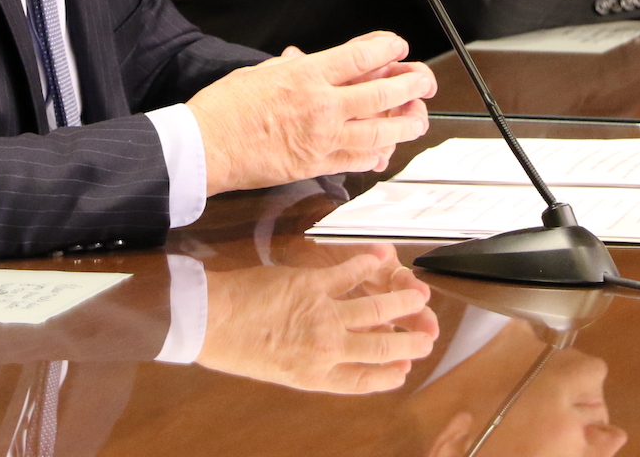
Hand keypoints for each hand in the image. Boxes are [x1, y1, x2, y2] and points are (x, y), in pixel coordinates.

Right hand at [188, 31, 434, 195]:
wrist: (205, 147)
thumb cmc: (224, 109)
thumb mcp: (261, 73)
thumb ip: (295, 68)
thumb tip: (311, 61)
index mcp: (306, 76)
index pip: (361, 56)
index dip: (388, 49)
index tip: (398, 47)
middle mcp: (321, 106)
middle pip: (382, 93)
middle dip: (411, 85)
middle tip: (424, 81)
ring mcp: (322, 139)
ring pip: (379, 131)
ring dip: (405, 124)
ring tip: (418, 118)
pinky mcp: (316, 166)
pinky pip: (358, 161)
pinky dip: (377, 155)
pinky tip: (386, 150)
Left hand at [197, 246, 438, 393]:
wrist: (212, 322)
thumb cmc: (239, 348)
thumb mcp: (282, 372)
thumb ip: (316, 367)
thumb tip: (340, 356)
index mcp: (317, 376)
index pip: (366, 380)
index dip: (391, 375)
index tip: (406, 369)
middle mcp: (327, 350)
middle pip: (381, 348)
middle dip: (409, 342)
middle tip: (427, 336)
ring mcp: (323, 316)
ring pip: (375, 310)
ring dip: (402, 302)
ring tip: (419, 296)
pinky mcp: (313, 284)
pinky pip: (351, 274)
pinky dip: (370, 264)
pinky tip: (383, 259)